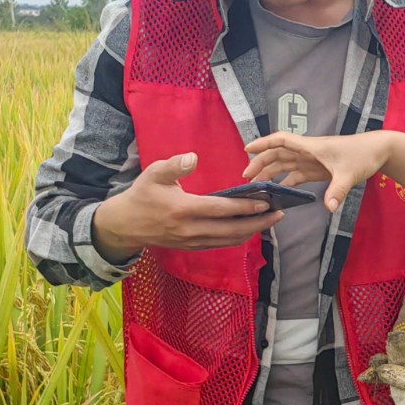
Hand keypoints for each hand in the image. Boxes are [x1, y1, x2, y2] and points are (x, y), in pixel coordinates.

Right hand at [92, 152, 281, 261]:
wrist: (125, 225)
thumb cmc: (141, 195)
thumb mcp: (153, 173)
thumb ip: (174, 165)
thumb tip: (193, 157)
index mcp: (183, 210)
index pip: (222, 210)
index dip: (245, 208)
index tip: (265, 202)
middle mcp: (191, 230)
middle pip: (233, 230)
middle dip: (259, 223)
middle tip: (279, 213)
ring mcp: (193, 242)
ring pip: (230, 240)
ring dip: (253, 231)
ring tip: (270, 220)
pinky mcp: (193, 247)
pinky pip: (221, 244)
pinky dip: (239, 237)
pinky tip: (251, 228)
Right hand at [244, 130, 389, 213]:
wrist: (378, 150)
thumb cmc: (363, 155)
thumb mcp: (349, 174)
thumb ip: (337, 191)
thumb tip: (328, 208)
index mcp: (312, 147)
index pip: (281, 140)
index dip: (263, 143)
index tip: (247, 149)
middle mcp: (309, 152)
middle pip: (278, 154)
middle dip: (260, 163)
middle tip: (246, 178)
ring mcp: (313, 160)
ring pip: (285, 164)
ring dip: (270, 173)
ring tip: (257, 186)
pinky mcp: (319, 168)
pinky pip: (298, 174)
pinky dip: (286, 181)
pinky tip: (278, 192)